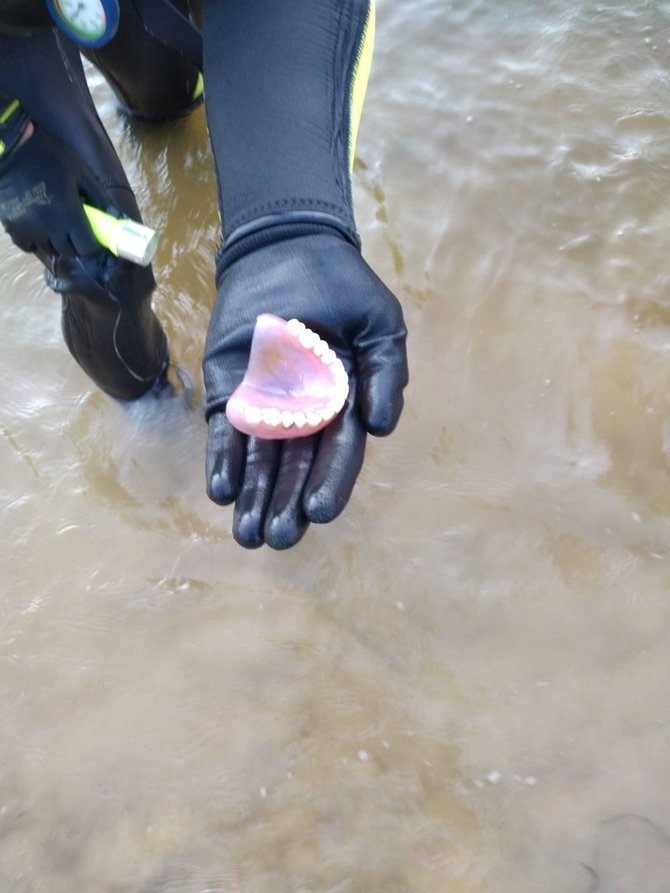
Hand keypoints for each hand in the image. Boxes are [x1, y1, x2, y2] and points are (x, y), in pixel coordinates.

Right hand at [0, 121, 131, 257]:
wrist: (12, 148)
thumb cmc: (50, 157)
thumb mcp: (81, 172)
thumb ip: (99, 197)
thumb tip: (114, 217)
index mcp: (69, 216)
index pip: (87, 248)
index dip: (92, 244)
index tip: (91, 235)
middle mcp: (50, 229)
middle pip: (69, 252)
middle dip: (75, 243)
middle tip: (74, 227)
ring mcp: (30, 230)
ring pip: (50, 250)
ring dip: (56, 242)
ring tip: (55, 222)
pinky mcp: (14, 228)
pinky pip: (29, 246)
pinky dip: (36, 241)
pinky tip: (38, 226)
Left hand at [203, 229, 408, 549]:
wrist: (286, 245)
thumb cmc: (342, 285)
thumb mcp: (379, 324)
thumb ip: (384, 373)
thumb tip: (382, 426)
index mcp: (346, 403)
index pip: (339, 450)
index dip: (331, 481)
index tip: (318, 511)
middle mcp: (305, 413)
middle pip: (296, 466)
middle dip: (286, 503)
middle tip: (277, 538)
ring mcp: (264, 404)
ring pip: (259, 459)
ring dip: (254, 496)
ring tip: (247, 534)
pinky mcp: (230, 390)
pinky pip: (224, 430)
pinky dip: (223, 460)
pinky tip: (223, 491)